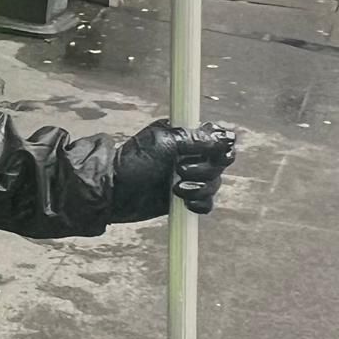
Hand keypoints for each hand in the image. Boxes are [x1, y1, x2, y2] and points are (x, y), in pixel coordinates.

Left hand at [111, 120, 237, 220]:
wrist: (113, 190)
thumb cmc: (131, 161)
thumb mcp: (162, 142)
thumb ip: (194, 139)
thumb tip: (225, 138)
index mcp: (187, 135)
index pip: (220, 138)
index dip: (221, 146)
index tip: (212, 152)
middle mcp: (192, 155)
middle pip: (221, 162)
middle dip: (205, 168)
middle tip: (180, 169)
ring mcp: (190, 177)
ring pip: (215, 183)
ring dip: (200, 187)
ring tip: (175, 188)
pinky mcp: (186, 198)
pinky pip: (206, 203)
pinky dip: (200, 203)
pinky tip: (184, 202)